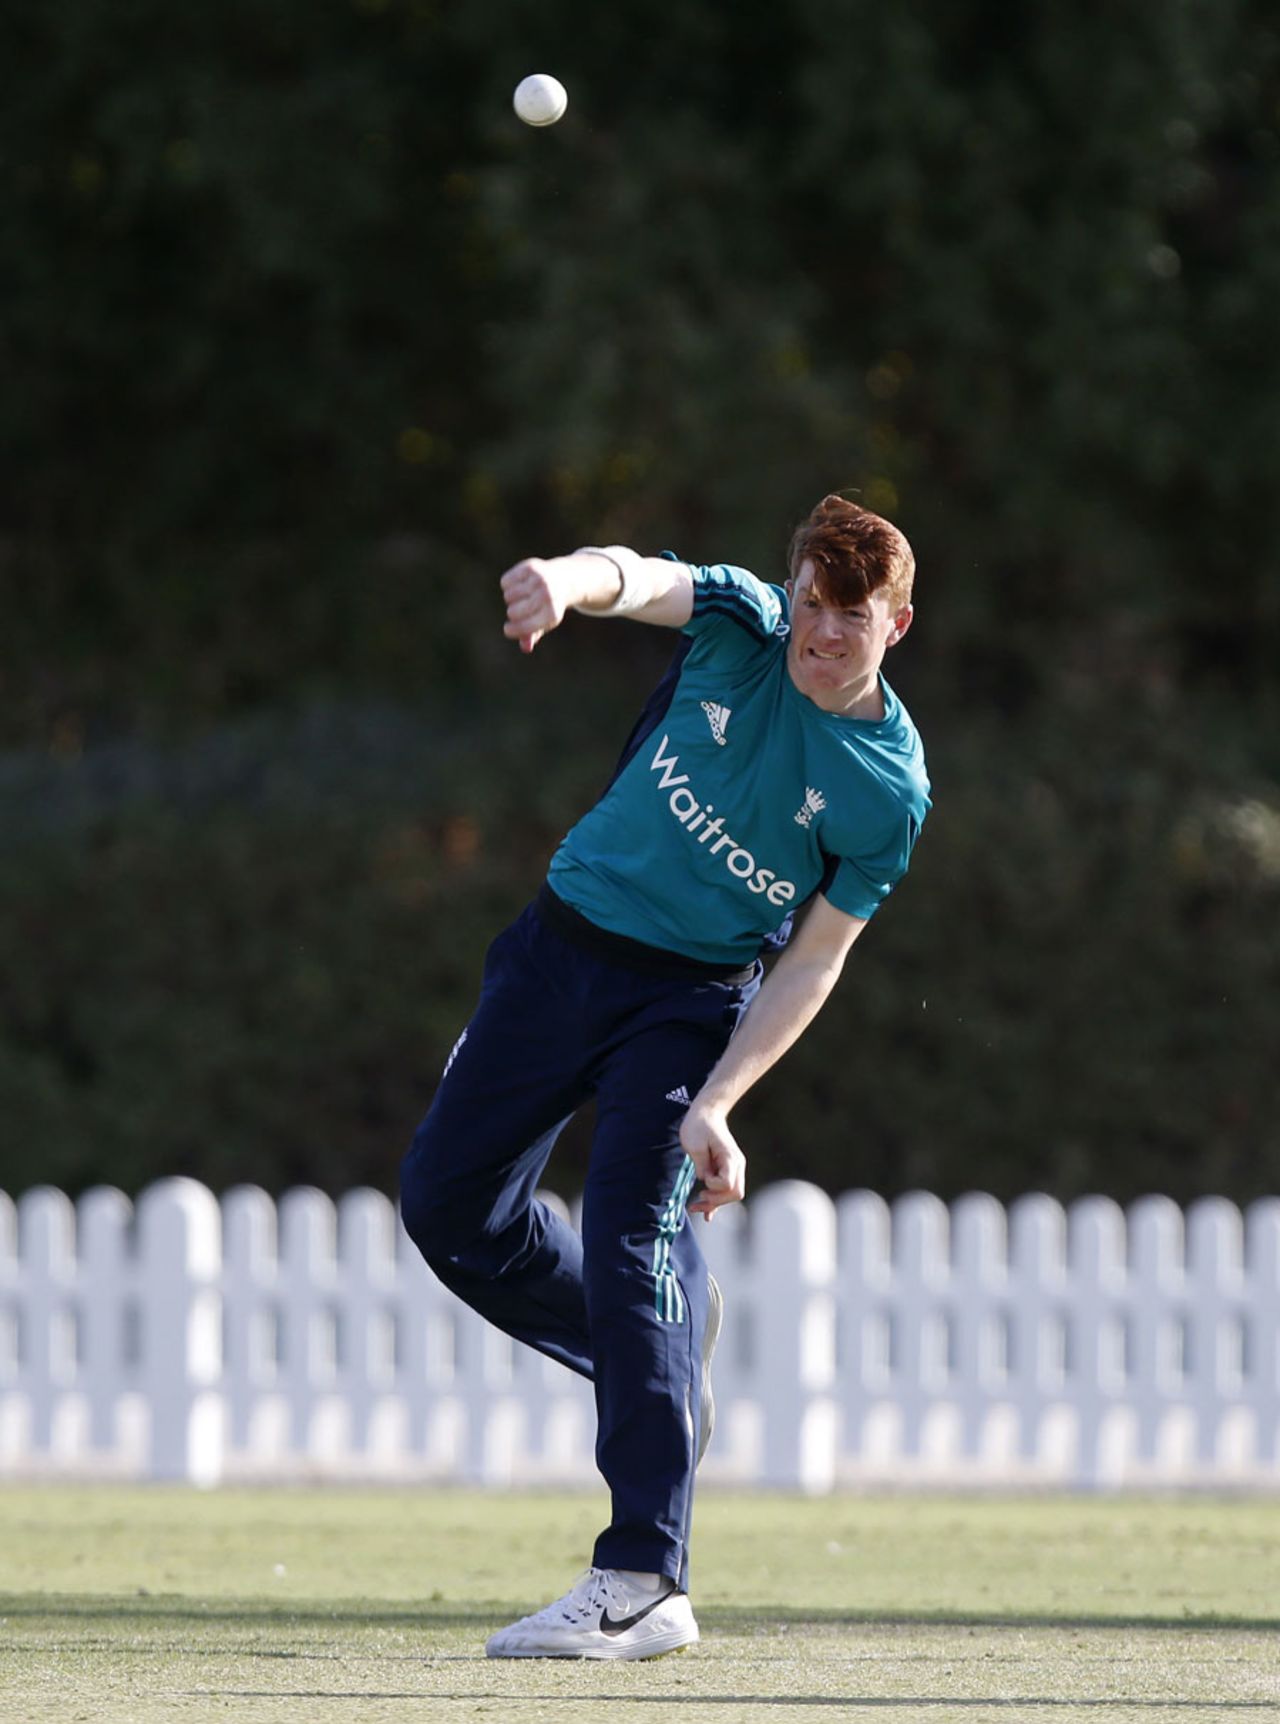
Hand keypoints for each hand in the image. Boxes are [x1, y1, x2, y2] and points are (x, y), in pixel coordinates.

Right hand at [500, 557, 571, 652]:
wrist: (564, 579)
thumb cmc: (550, 606)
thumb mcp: (544, 623)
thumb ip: (533, 635)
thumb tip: (525, 648)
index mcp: (552, 614)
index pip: (522, 627)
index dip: (511, 630)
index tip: (508, 629)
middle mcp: (546, 596)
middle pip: (512, 611)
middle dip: (513, 613)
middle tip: (522, 608)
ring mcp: (538, 580)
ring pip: (508, 596)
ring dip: (511, 598)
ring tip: (523, 595)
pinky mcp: (530, 568)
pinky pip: (505, 582)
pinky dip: (508, 585)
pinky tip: (519, 584)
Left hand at [680, 1101, 745, 1221]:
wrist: (706, 1113)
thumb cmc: (699, 1125)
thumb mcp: (694, 1144)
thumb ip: (701, 1164)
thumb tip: (705, 1180)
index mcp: (730, 1157)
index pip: (728, 1184)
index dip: (714, 1186)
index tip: (703, 1177)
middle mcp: (737, 1164)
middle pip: (735, 1193)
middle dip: (717, 1201)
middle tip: (699, 1198)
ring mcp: (734, 1167)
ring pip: (732, 1194)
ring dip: (716, 1203)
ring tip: (695, 1206)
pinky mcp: (727, 1169)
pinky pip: (726, 1190)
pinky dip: (717, 1202)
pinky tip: (707, 1214)